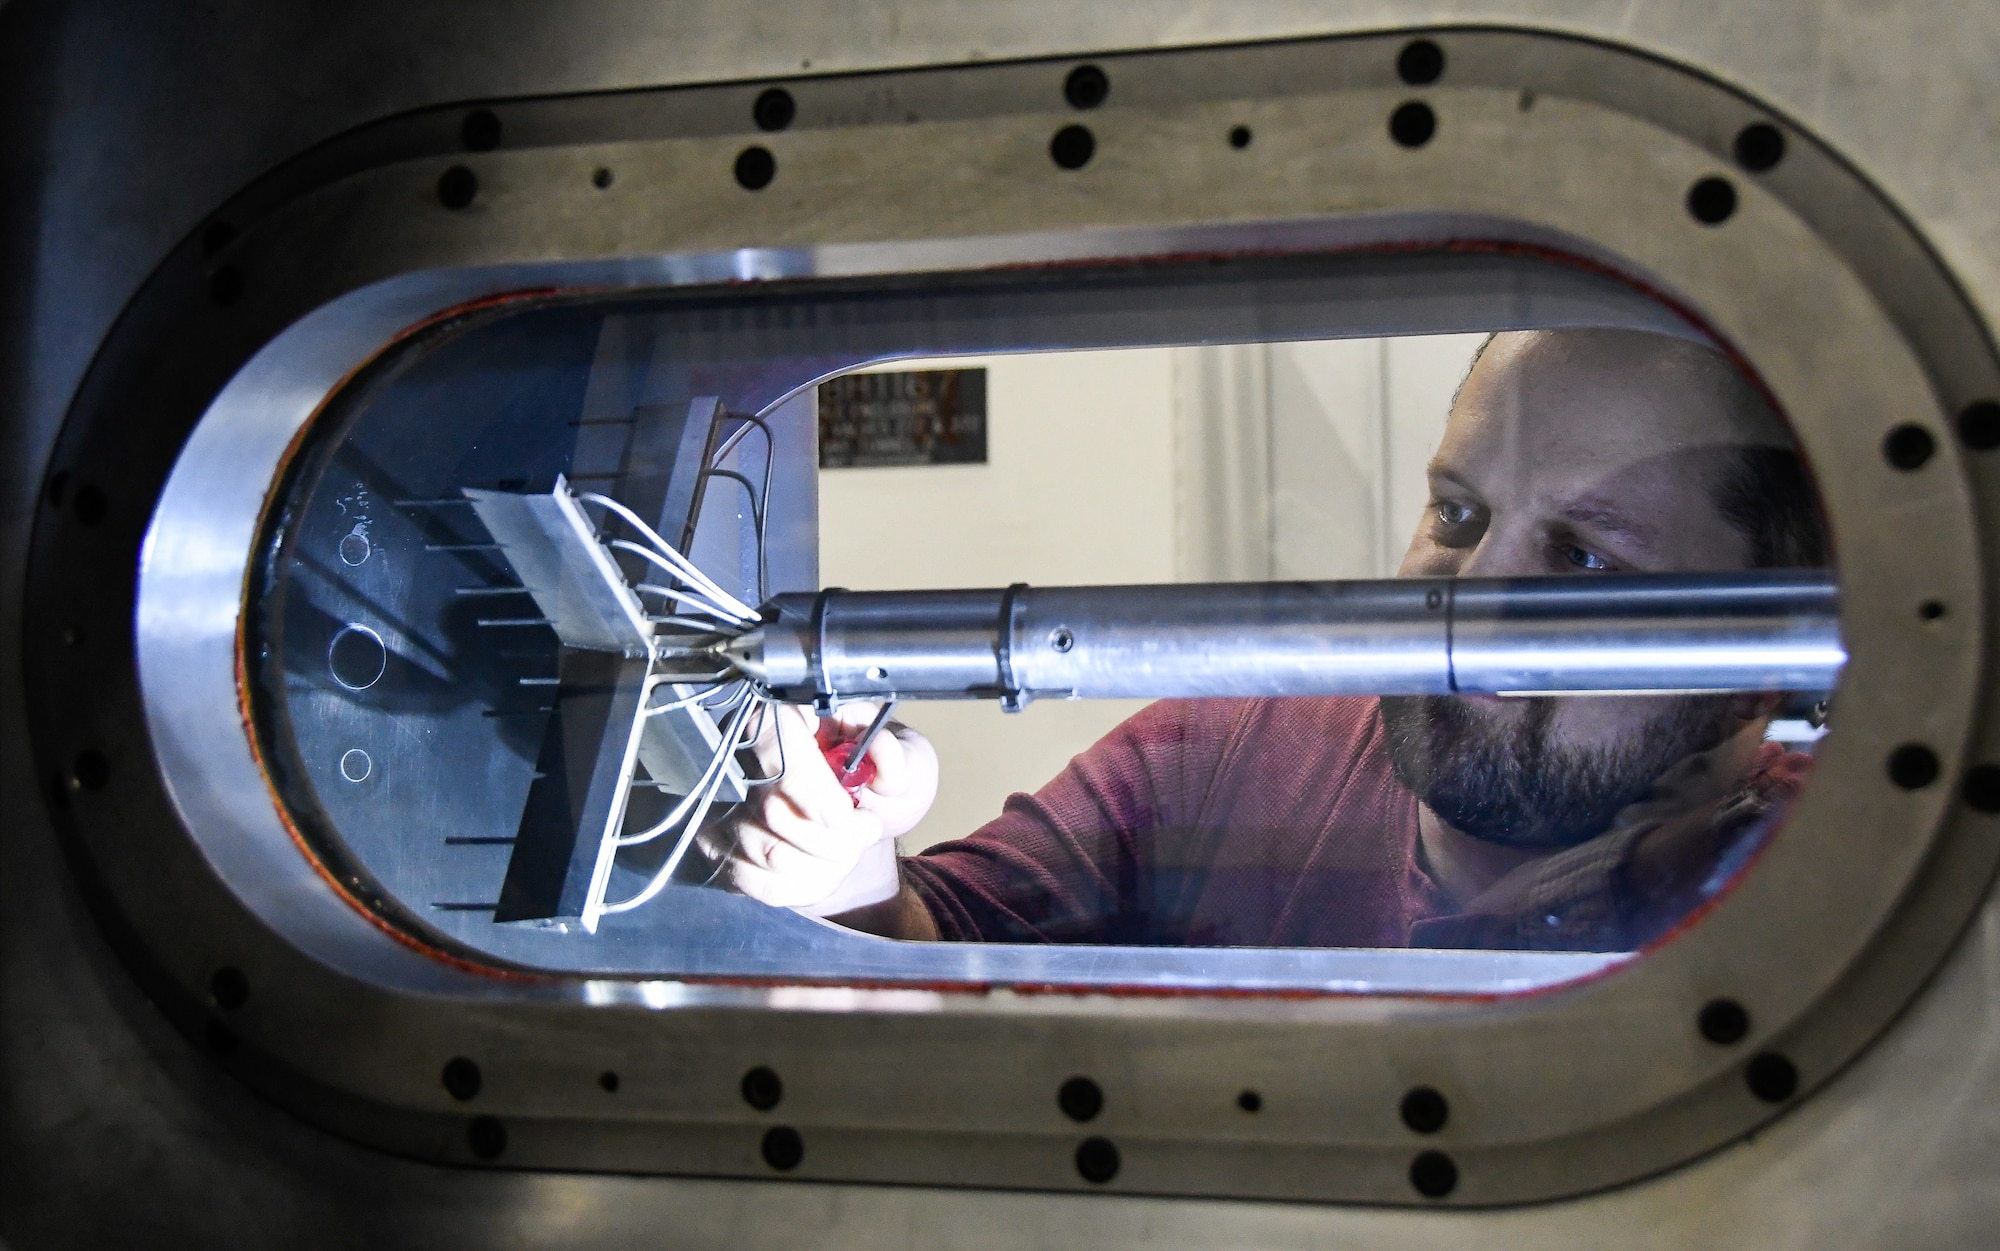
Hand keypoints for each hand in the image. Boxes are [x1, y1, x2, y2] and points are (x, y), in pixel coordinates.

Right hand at [700, 701, 938, 914]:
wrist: (860, 811)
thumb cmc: (878, 774)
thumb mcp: (903, 753)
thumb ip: (895, 754)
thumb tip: (878, 758)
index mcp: (779, 715)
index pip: (773, 747)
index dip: (810, 790)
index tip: (844, 815)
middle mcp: (737, 757)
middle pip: (773, 811)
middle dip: (833, 837)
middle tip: (866, 829)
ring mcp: (721, 806)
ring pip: (768, 852)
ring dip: (823, 864)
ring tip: (849, 849)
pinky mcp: (719, 848)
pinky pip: (758, 883)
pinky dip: (803, 887)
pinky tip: (825, 870)